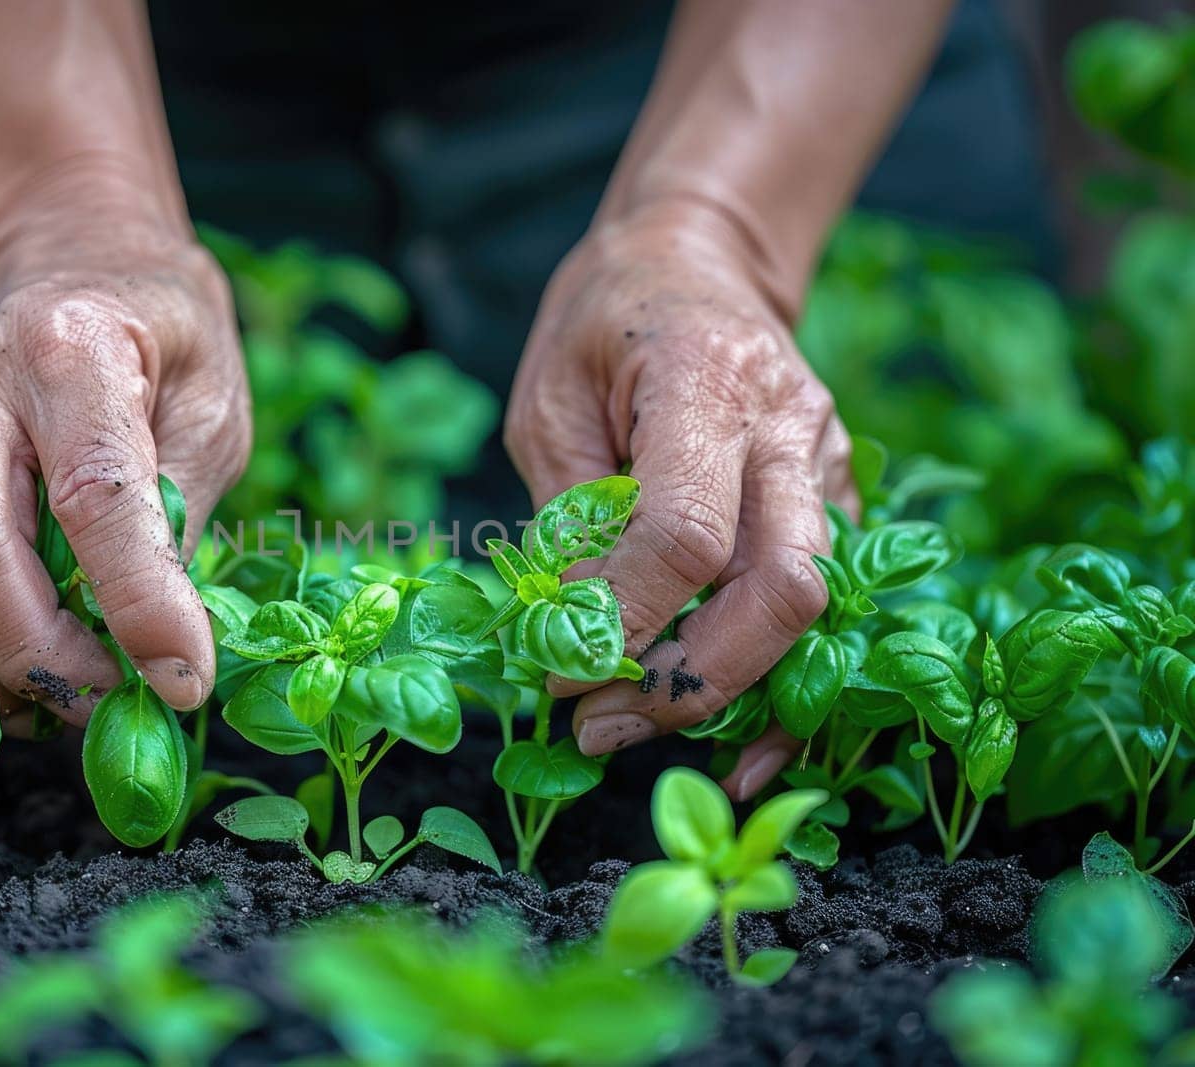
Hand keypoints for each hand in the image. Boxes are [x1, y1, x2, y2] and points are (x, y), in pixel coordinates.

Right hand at [0, 196, 249, 726]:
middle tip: (104, 702)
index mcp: (74, 348)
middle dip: (42, 652)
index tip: (182, 680)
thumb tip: (159, 631)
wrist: (65, 244)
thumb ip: (182, 504)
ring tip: (51, 695)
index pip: (97, 497)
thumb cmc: (160, 326)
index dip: (139, 604)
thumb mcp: (213, 399)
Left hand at [505, 198, 854, 797]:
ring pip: (813, 611)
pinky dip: (780, 681)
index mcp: (708, 383)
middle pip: (777, 590)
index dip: (622, 620)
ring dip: (728, 689)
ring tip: (636, 727)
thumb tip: (575, 636)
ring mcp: (828, 464)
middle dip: (687, 678)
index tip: (556, 668)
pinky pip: (824, 608)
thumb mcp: (548, 401)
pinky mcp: (838, 498)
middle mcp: (788, 428)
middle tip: (597, 724)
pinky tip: (735, 743)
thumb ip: (569, 516)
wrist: (693, 264)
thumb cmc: (601, 323)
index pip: (685, 535)